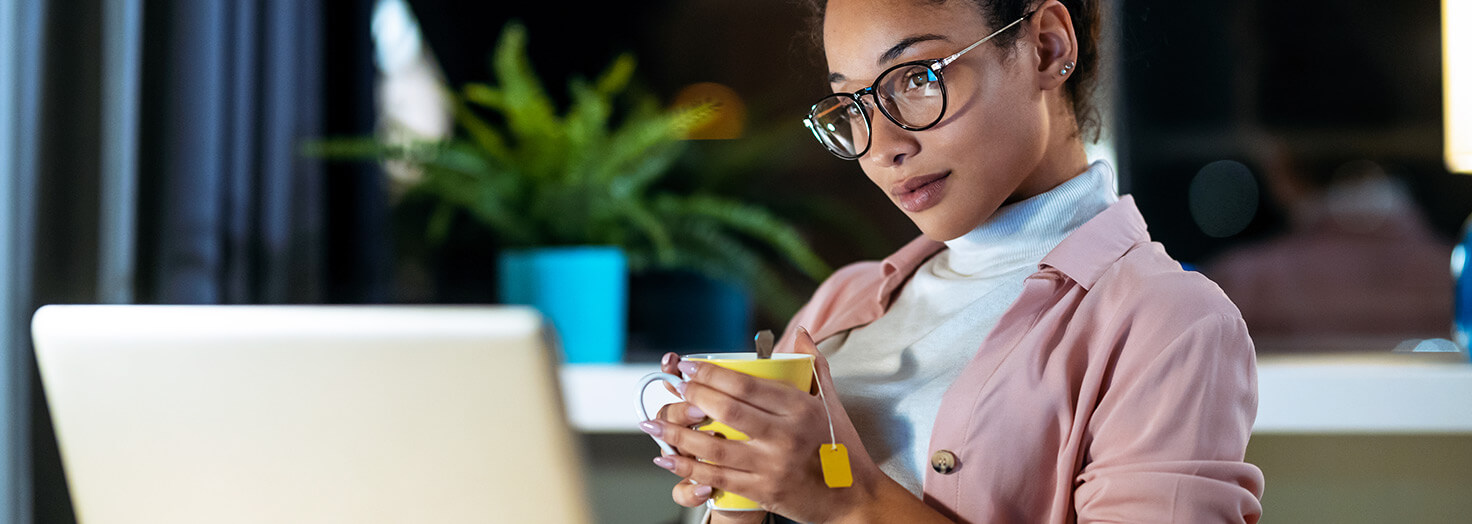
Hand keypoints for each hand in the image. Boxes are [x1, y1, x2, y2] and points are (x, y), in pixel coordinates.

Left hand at [643, 328, 878, 522]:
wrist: (856, 499)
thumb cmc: (843, 449)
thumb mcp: (833, 403)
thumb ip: (814, 366)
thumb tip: (801, 333)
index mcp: (801, 409)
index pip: (746, 384)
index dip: (711, 372)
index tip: (689, 365)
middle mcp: (786, 436)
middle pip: (727, 411)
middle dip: (692, 396)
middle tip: (674, 387)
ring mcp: (773, 466)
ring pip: (715, 447)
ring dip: (678, 434)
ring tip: (653, 422)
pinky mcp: (764, 492)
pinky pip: (718, 478)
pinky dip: (688, 468)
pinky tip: (668, 457)